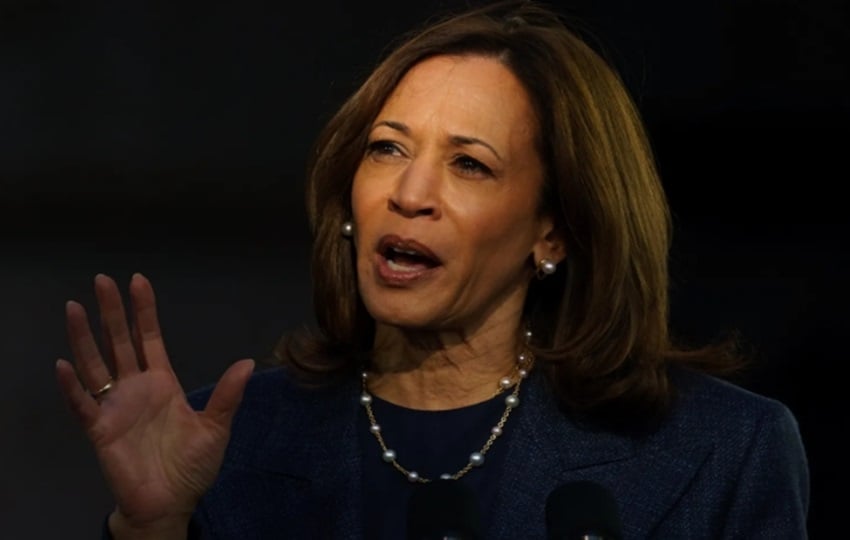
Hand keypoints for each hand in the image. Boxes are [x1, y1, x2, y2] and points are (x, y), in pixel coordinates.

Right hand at [55, 273, 254, 531]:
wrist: (171, 503)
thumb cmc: (192, 466)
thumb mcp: (216, 428)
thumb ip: (228, 396)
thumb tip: (248, 362)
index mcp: (162, 382)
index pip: (149, 338)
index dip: (143, 311)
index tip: (138, 281)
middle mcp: (135, 388)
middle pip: (119, 342)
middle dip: (111, 312)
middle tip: (102, 280)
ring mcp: (115, 406)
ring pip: (95, 365)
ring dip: (84, 338)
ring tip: (75, 308)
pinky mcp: (100, 429)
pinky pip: (82, 404)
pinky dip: (71, 387)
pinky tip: (63, 365)